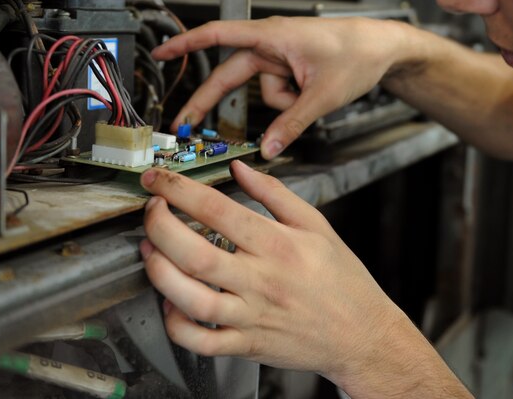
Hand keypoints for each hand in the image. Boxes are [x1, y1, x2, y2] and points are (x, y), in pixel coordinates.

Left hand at [139, 162, 409, 386]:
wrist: (362, 334)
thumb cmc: (341, 280)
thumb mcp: (316, 225)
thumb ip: (275, 194)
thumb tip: (240, 168)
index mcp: (278, 245)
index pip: (218, 210)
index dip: (178, 190)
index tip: (158, 179)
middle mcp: (261, 280)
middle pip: (194, 253)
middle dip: (159, 226)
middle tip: (150, 210)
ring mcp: (251, 316)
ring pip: (190, 299)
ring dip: (159, 273)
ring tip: (150, 251)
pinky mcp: (246, 345)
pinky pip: (200, 340)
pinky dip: (175, 323)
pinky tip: (171, 301)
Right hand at [151, 17, 406, 158]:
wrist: (384, 47)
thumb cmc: (357, 53)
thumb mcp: (323, 95)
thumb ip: (292, 123)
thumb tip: (267, 148)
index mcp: (272, 36)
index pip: (218, 35)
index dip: (185, 44)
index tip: (161, 52)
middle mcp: (271, 43)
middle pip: (229, 74)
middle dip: (210, 101)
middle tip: (185, 126)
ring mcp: (280, 56)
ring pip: (263, 91)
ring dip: (282, 103)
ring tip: (313, 92)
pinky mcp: (290, 67)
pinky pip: (279, 93)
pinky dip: (292, 100)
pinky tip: (314, 91)